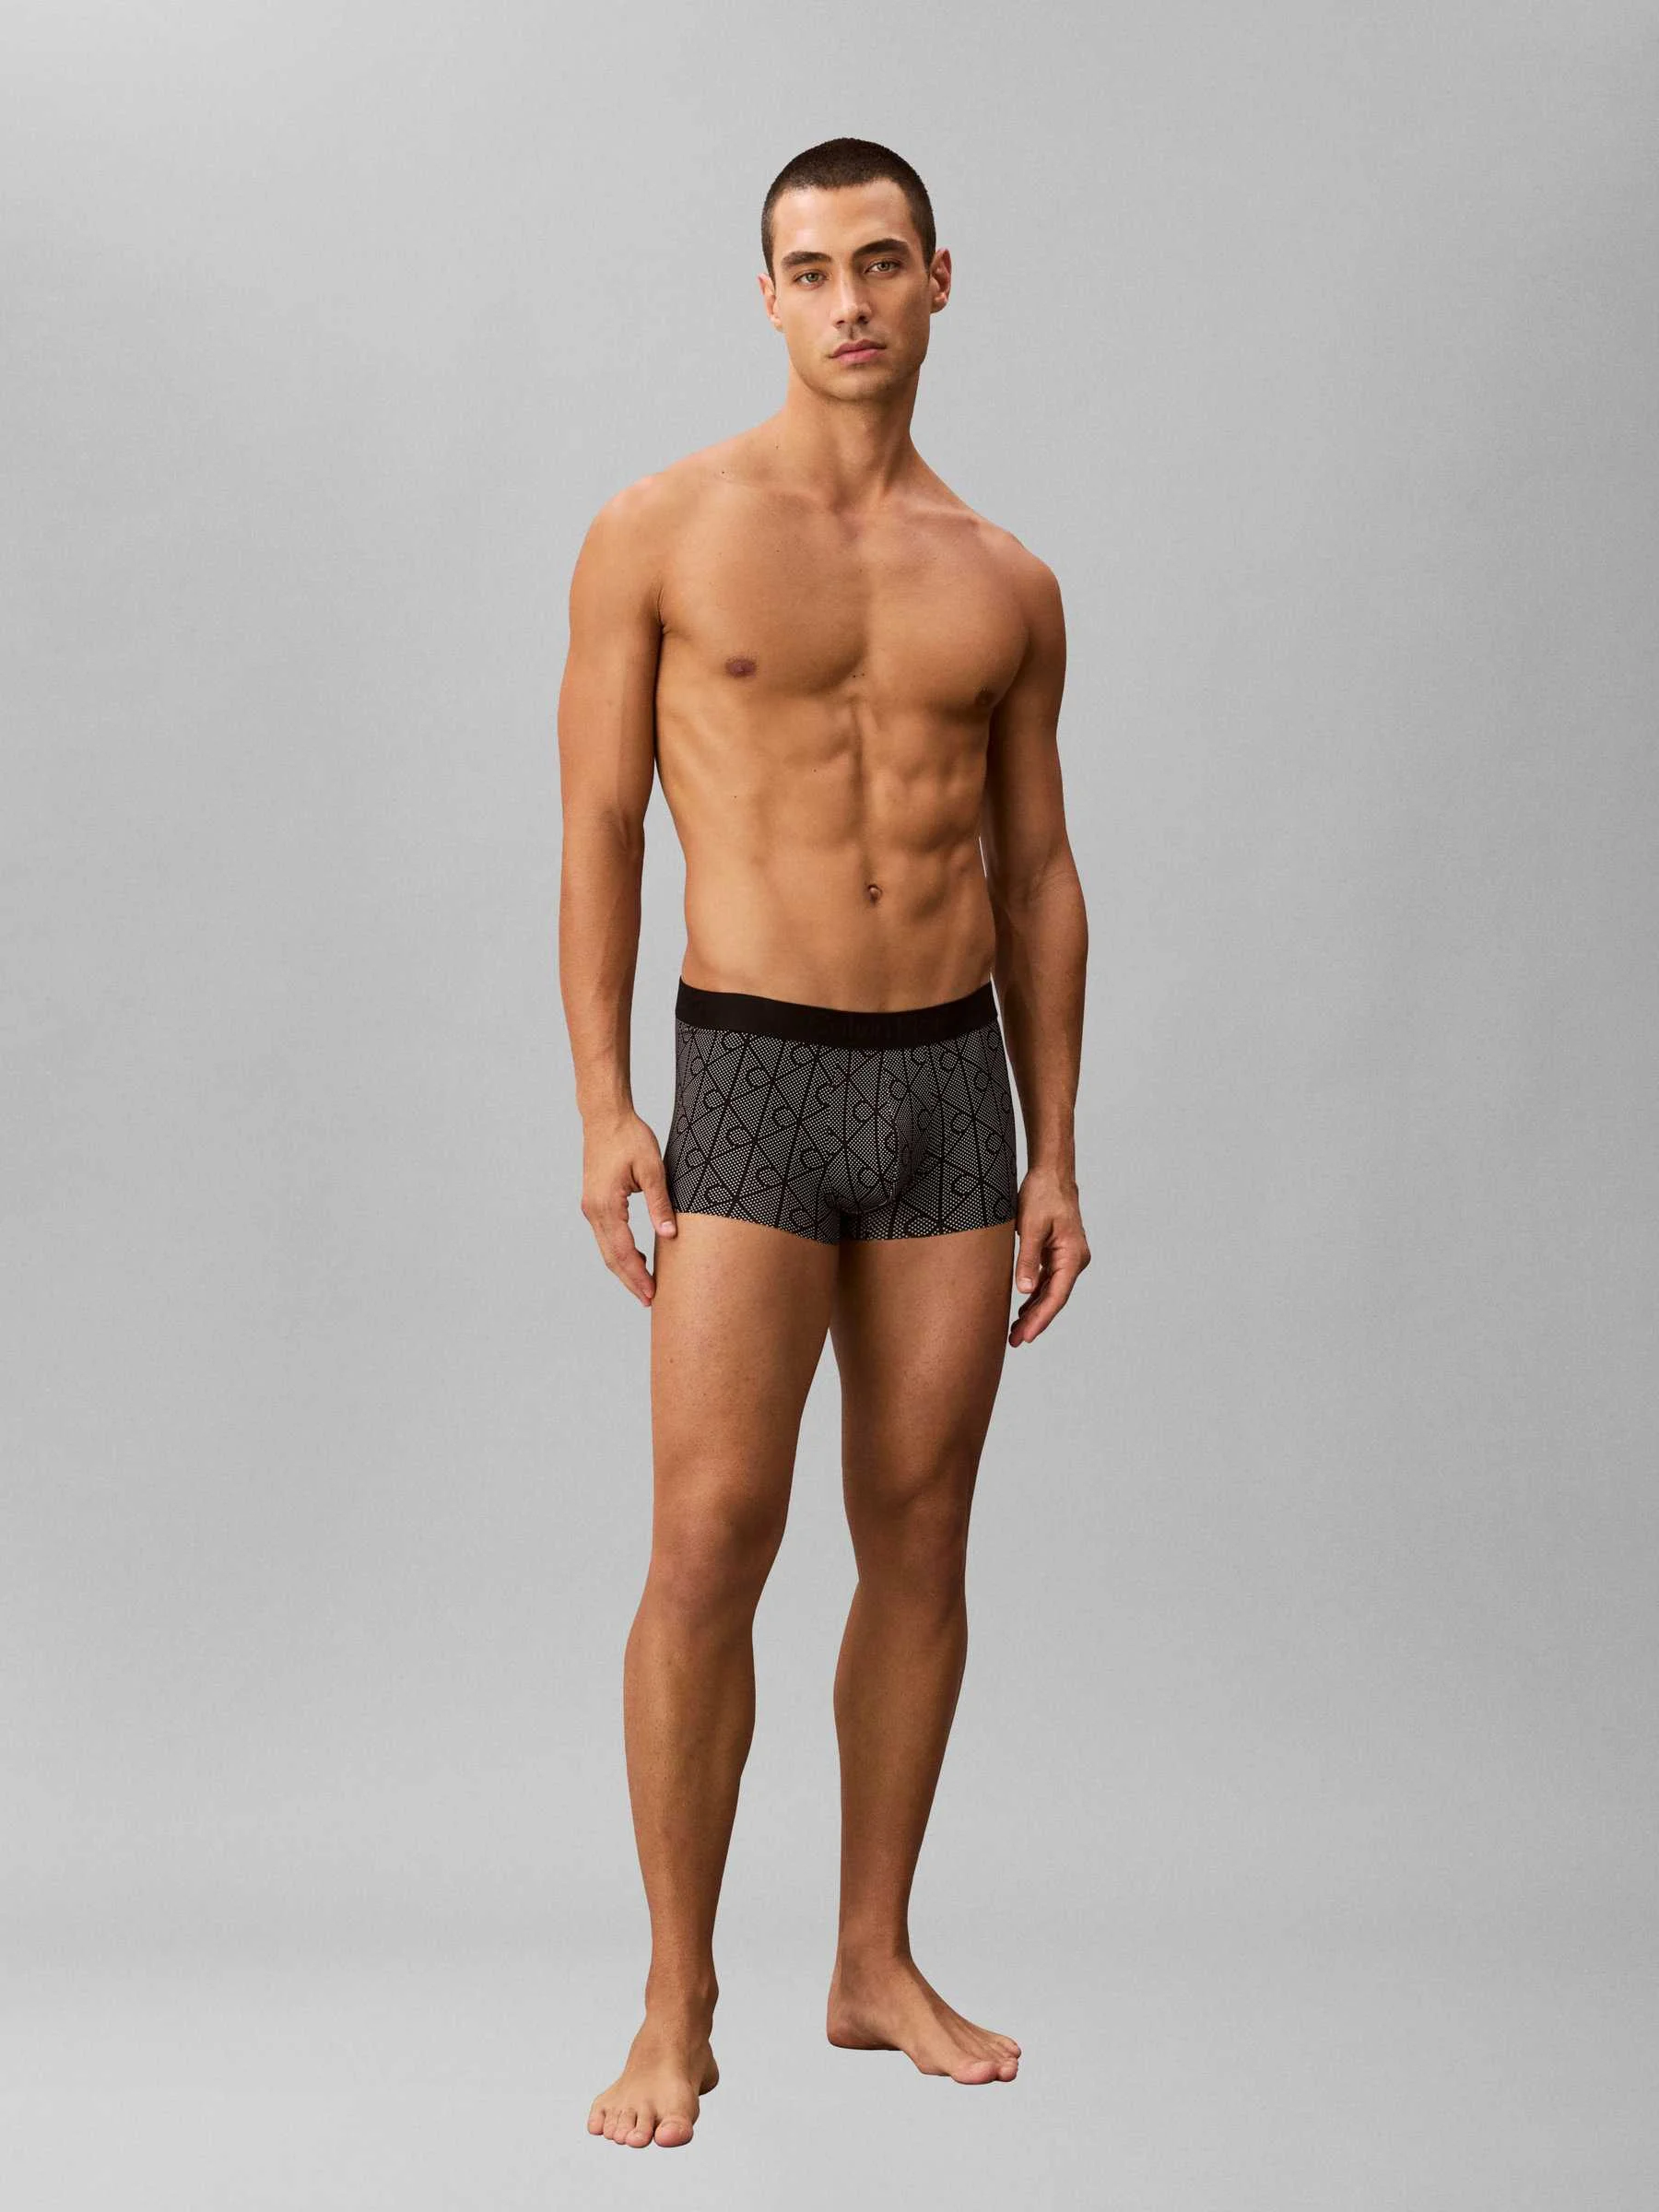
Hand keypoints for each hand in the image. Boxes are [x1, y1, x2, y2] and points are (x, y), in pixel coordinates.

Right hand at [580, 1111, 677, 1306]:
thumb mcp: (652, 1169)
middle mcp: (593, 1210)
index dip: (638, 1275)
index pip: (623, 1251)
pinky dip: (620, 1252)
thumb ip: (660, 1203)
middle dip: (630, 1280)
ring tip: (645, 1286)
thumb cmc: (629, 1137)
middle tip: (649, 1301)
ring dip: (624, 1269)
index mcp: (606, 1205)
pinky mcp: (594, 1203)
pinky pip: (606, 1236)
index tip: (652, 1294)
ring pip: (607, 1249)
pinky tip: (638, 1258)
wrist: (604, 1117)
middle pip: (611, 1257)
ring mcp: (591, 1207)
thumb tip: (669, 1235)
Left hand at [1009, 1167, 1090, 1346]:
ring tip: (1016, 1332)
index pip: (1057, 1296)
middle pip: (1054, 1298)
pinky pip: (1047, 1281)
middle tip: (1015, 1341)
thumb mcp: (1031, 1227)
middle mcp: (1074, 1260)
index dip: (1041, 1319)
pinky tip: (1023, 1310)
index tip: (1026, 1336)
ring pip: (1050, 1292)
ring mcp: (1067, 1258)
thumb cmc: (1043, 1195)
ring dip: (1034, 1312)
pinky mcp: (1057, 1254)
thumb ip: (1028, 1259)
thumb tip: (1025, 1291)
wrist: (1051, 1174)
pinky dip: (1035, 1296)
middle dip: (1035, 1321)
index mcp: (1072, 1256)